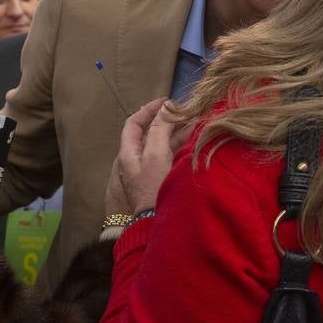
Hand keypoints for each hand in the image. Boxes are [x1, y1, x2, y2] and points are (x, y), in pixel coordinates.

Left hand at [103, 98, 186, 215]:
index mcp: (128, 152)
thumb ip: (160, 128)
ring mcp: (149, 168)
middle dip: (167, 119)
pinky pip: (170, 154)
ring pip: (162, 143)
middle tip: (185, 111)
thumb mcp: (155, 153)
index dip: (149, 109)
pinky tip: (194, 138)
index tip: (166, 101)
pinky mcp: (161, 177)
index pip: (134, 123)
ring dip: (177, 131)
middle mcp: (137, 159)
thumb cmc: (153, 186)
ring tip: (194, 121)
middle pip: (150, 132)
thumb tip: (166, 107)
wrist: (157, 221)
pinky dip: (180, 144)